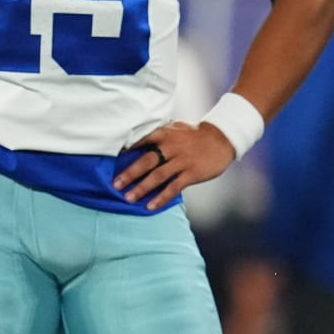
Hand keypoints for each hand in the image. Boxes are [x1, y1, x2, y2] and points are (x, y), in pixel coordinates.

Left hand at [112, 120, 235, 210]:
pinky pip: (173, 187)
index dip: (126, 150)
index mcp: (165, 134)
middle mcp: (171, 147)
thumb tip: (136, 141)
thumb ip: (159, 133)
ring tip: (128, 198)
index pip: (141, 141)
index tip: (111, 160)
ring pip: (158, 176)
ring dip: (142, 188)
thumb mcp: (176, 127)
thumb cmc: (195, 134)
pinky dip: (161, 197)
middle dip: (129, 174)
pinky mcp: (191, 173)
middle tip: (115, 185)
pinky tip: (150, 206)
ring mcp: (182, 161)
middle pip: (146, 161)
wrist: (222, 139)